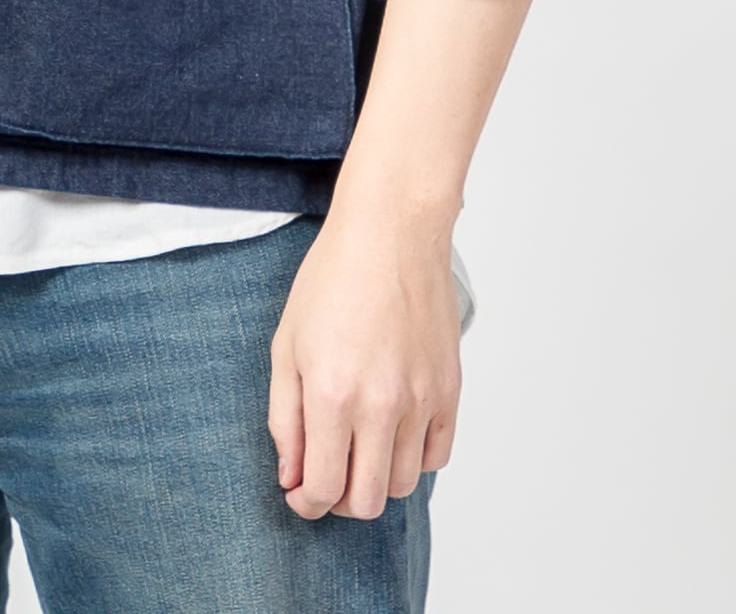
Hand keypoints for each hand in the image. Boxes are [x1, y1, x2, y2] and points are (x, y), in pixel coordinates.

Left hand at [267, 208, 461, 519]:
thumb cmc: (332, 278)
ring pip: (404, 484)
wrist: (391, 232)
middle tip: (326, 475)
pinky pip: (438, 456)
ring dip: (377, 478)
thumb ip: (285, 418)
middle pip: (368, 501)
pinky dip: (414, 457)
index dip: (305, 502)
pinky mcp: (450, 390)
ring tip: (358, 447)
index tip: (298, 493)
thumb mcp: (286, 344)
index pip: (323, 489)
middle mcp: (382, 406)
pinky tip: (393, 431)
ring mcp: (422, 400)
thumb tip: (291, 475)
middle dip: (340, 500)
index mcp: (333, 395)